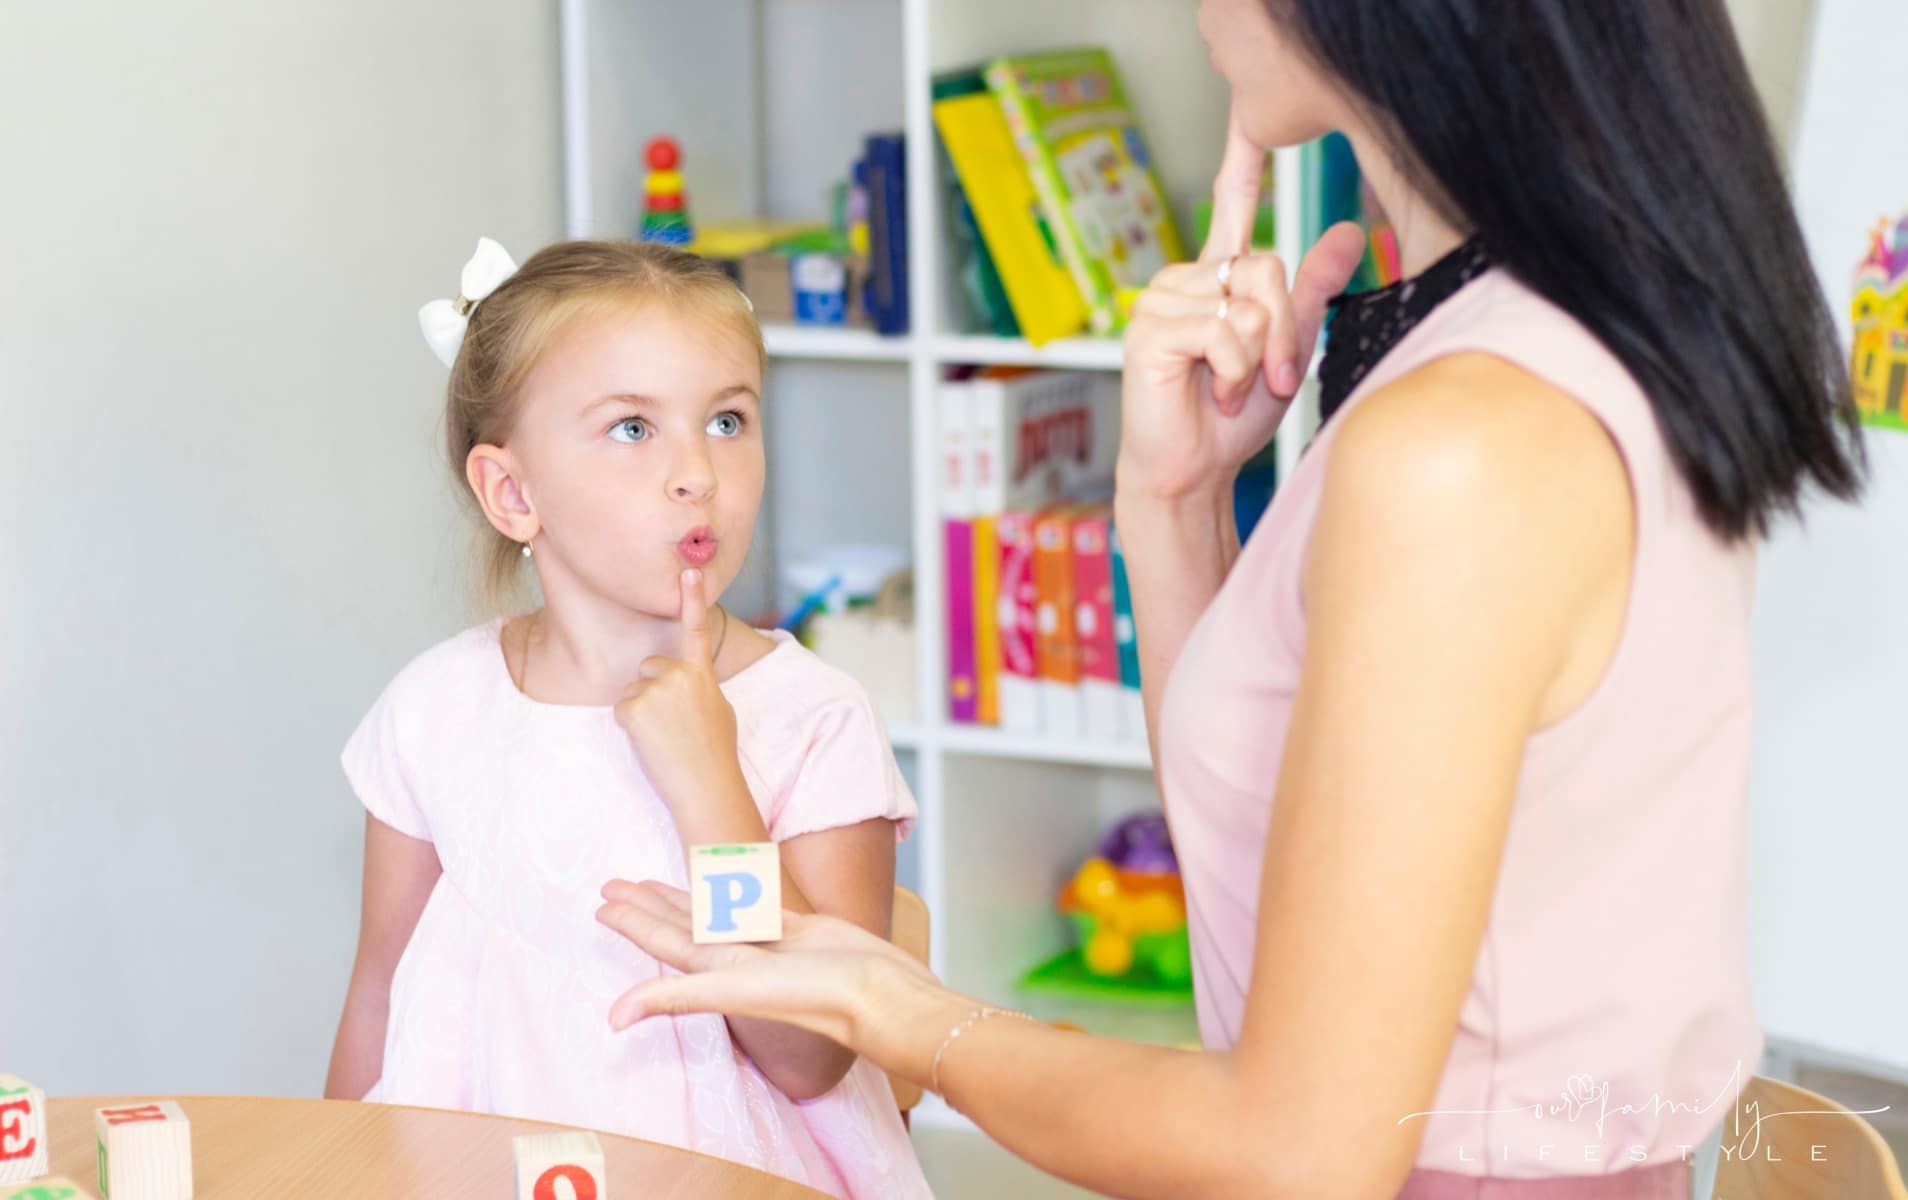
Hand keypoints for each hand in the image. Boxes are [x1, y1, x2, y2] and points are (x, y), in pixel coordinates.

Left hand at [596, 879, 938, 1054]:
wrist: (878, 994)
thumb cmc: (811, 997)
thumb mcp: (734, 991)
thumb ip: (673, 998)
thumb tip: (611, 1021)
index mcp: (717, 971)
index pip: (663, 940)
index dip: (632, 922)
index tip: (602, 904)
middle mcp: (739, 958)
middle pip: (681, 924)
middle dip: (647, 905)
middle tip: (614, 883)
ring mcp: (771, 944)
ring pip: (717, 914)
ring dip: (685, 897)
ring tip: (658, 881)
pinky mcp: (803, 930)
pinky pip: (758, 906)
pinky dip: (738, 894)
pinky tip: (732, 885)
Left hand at [614, 569, 740, 813]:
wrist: (707, 786)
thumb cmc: (715, 753)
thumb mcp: (718, 710)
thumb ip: (699, 687)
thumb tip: (684, 683)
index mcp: (702, 674)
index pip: (695, 629)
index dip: (692, 598)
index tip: (689, 570)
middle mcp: (679, 674)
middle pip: (649, 667)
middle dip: (652, 690)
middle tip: (672, 724)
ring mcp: (656, 690)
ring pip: (633, 691)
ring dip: (642, 712)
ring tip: (665, 737)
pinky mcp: (634, 709)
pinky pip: (622, 710)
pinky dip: (631, 728)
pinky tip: (652, 743)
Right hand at [1118, 105, 1367, 501]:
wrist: (1192, 473)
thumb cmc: (1230, 419)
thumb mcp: (1285, 349)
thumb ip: (1310, 292)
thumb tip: (1349, 233)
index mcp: (1213, 277)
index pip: (1230, 210)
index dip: (1241, 167)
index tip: (1252, 125)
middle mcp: (1183, 280)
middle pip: (1265, 268)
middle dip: (1283, 333)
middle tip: (1266, 378)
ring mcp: (1160, 302)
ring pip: (1249, 303)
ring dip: (1257, 360)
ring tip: (1232, 392)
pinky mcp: (1150, 330)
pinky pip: (1223, 330)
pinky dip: (1234, 371)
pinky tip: (1213, 394)